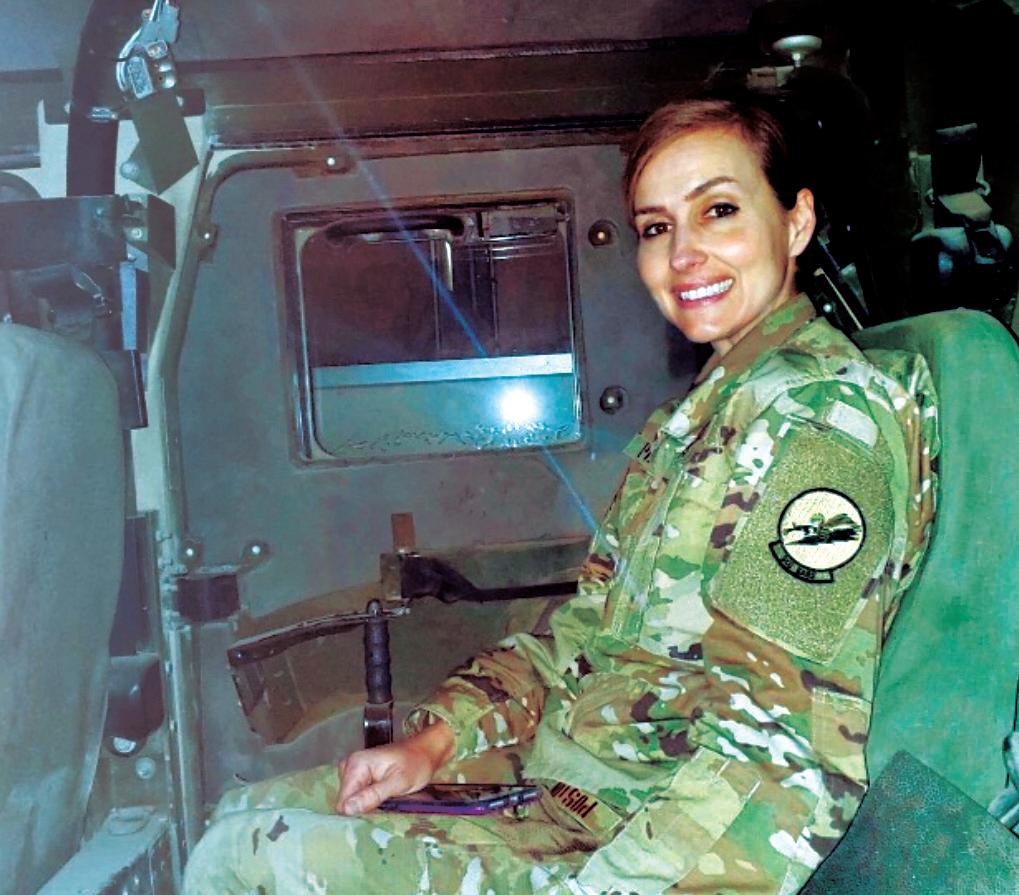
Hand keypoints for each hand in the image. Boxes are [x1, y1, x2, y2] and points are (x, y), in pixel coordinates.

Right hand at [336, 720, 454, 815]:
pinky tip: (382, 798)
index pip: (343, 800)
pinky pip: (357, 795)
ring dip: (366, 805)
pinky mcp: (360, 775)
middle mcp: (350, 765)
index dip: (357, 812)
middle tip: (384, 806)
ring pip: (351, 800)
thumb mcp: (398, 782)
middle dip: (362, 808)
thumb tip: (348, 809)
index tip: (375, 814)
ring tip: (385, 802)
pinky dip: (368, 800)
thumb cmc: (417, 764)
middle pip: (346, 801)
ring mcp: (354, 770)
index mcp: (357, 764)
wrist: (426, 751)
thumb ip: (373, 795)